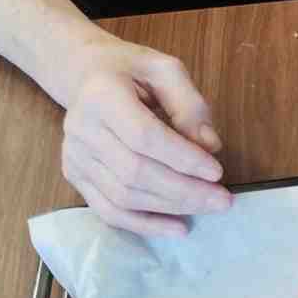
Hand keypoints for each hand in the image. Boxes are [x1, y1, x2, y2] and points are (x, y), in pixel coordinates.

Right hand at [55, 33, 227, 237]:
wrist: (86, 75)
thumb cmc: (131, 69)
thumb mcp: (165, 69)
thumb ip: (190, 105)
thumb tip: (211, 147)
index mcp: (101, 96)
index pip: (143, 136)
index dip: (182, 158)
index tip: (217, 172)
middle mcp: (81, 129)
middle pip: (134, 172)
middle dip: (183, 191)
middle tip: (223, 199)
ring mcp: (74, 157)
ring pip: (123, 196)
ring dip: (170, 208)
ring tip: (209, 207)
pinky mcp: (74, 177)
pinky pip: (109, 211)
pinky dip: (144, 225)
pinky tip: (177, 228)